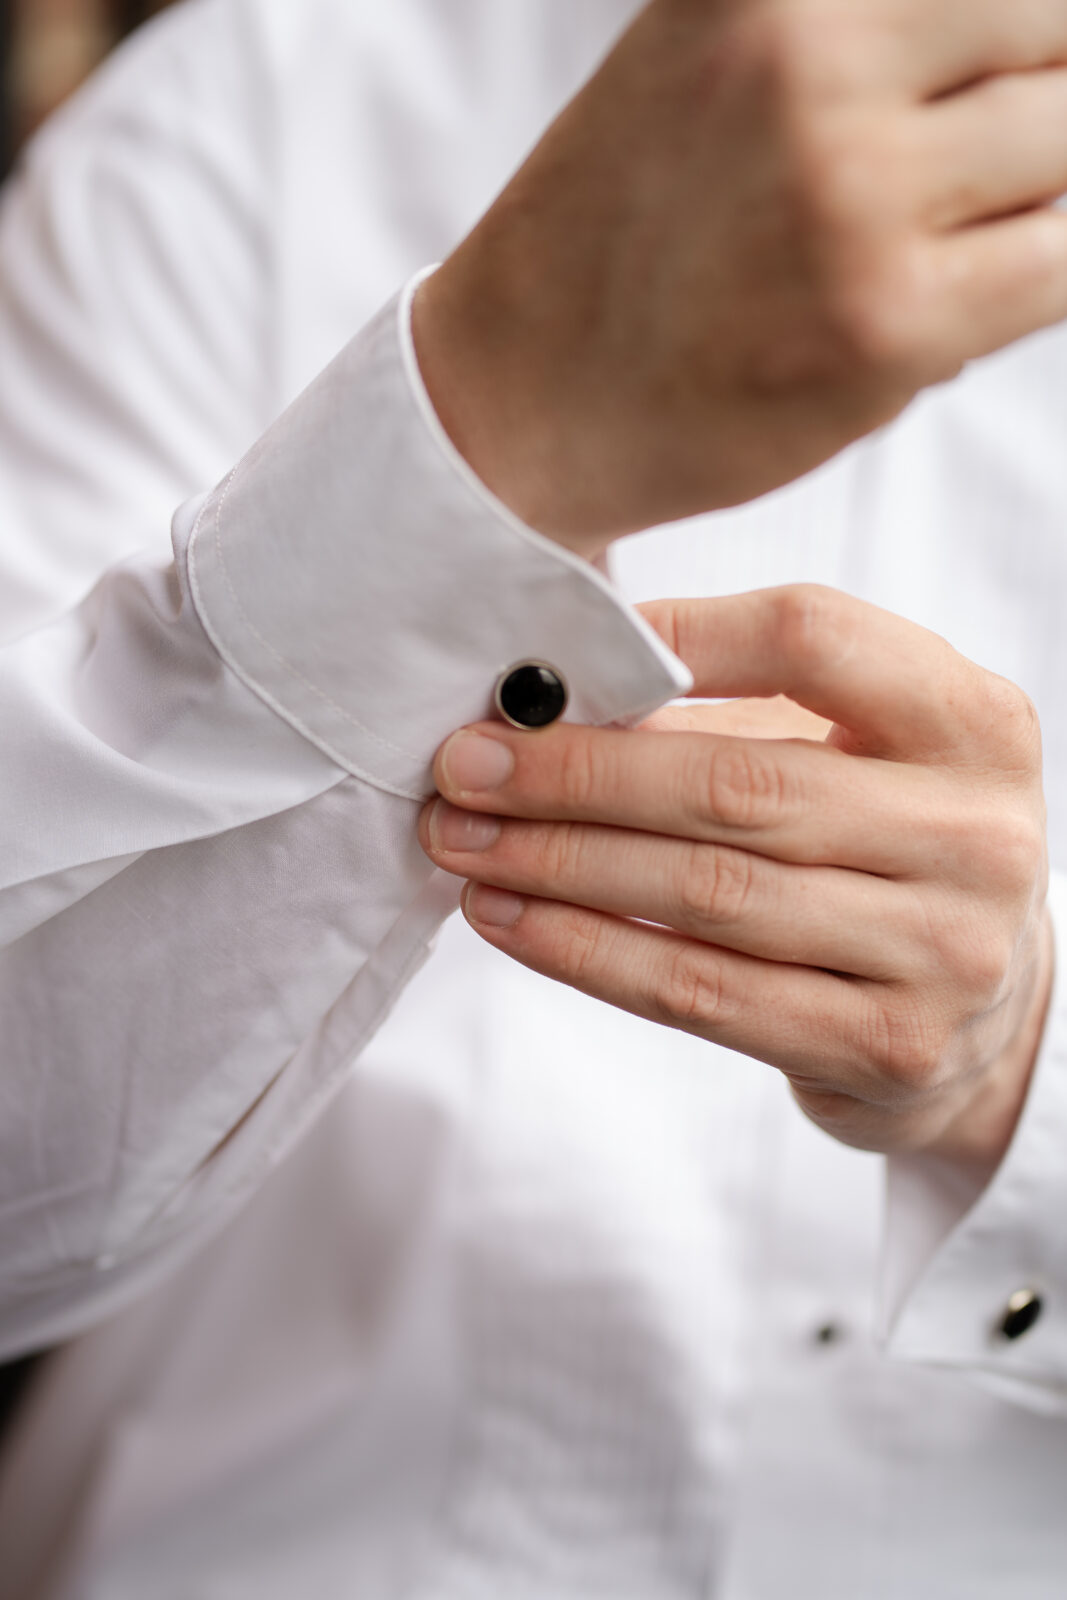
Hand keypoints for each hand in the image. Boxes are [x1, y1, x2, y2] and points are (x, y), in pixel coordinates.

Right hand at [414, 0, 1066, 556]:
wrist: (522, 390)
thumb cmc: (632, 230)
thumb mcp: (722, 49)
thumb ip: (863, 23)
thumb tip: (1032, 40)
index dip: (1015, 37)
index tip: (972, 101)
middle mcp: (812, 59)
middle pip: (1050, 34)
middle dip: (1026, 102)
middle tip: (945, 177)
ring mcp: (850, 194)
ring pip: (1063, 147)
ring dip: (1022, 200)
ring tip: (922, 242)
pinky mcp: (884, 326)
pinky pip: (1056, 267)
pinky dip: (1029, 280)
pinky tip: (943, 302)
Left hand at [419, 587, 1052, 1174]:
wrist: (991, 1007)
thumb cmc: (890, 847)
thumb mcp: (862, 753)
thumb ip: (740, 711)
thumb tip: (548, 697)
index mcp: (974, 723)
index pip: (812, 639)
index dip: (674, 634)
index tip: (553, 660)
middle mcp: (976, 834)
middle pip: (738, 784)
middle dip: (575, 774)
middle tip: (463, 766)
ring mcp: (941, 951)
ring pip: (707, 895)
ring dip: (558, 865)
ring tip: (462, 842)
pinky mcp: (886, 1048)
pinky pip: (701, 994)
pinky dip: (587, 951)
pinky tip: (511, 920)